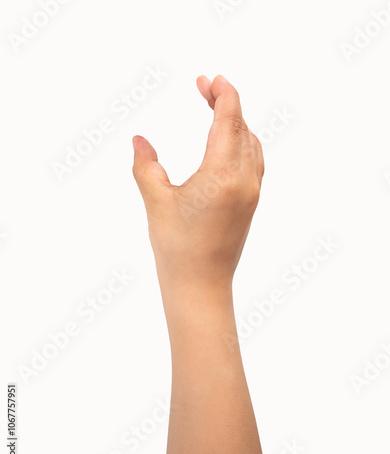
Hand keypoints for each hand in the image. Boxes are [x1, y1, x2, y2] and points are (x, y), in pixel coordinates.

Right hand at [132, 75, 263, 287]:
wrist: (200, 287)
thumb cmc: (177, 249)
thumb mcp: (156, 201)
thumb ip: (146, 166)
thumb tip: (139, 140)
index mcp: (222, 174)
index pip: (230, 119)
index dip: (222, 93)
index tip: (209, 79)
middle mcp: (245, 180)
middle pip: (243, 127)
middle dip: (226, 103)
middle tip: (205, 88)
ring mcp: (252, 193)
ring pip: (252, 144)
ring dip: (237, 122)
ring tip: (215, 111)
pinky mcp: (251, 204)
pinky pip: (255, 162)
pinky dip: (243, 143)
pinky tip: (228, 144)